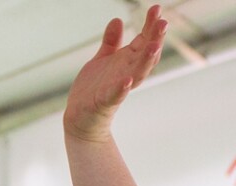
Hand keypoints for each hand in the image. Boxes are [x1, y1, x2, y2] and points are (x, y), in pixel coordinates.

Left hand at [64, 4, 166, 141]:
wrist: (80, 117)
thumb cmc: (93, 89)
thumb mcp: (102, 61)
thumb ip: (111, 42)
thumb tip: (117, 20)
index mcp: (127, 61)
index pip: (144, 40)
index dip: (150, 25)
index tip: (156, 8)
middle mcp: (127, 73)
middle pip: (145, 55)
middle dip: (155, 39)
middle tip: (163, 22)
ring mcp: (118, 88)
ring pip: (137, 74)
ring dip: (146, 61)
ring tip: (154, 47)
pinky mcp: (105, 102)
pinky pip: (116, 95)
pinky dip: (122, 88)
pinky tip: (126, 81)